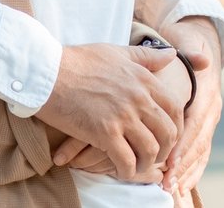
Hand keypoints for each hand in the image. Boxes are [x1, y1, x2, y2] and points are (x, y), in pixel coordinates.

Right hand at [35, 42, 181, 180]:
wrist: (47, 72)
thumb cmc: (78, 61)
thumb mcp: (115, 52)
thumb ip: (145, 56)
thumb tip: (171, 54)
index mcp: (143, 79)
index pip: (175, 108)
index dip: (176, 127)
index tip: (167, 137)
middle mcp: (138, 97)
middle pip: (167, 132)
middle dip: (165, 149)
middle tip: (154, 156)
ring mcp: (123, 116)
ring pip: (150, 150)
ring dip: (146, 163)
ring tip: (137, 165)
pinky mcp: (105, 133)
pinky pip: (127, 160)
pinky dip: (128, 170)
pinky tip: (122, 170)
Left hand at [158, 17, 223, 194]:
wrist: (200, 45)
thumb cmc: (188, 45)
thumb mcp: (188, 42)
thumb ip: (191, 51)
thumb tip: (202, 58)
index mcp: (208, 94)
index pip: (195, 123)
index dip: (184, 144)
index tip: (170, 161)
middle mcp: (212, 110)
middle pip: (198, 143)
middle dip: (183, 165)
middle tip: (167, 182)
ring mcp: (210, 121)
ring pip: (201, 152)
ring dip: (187, 172)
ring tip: (171, 189)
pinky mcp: (205, 128)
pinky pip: (201, 153)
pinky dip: (192, 171)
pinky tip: (181, 186)